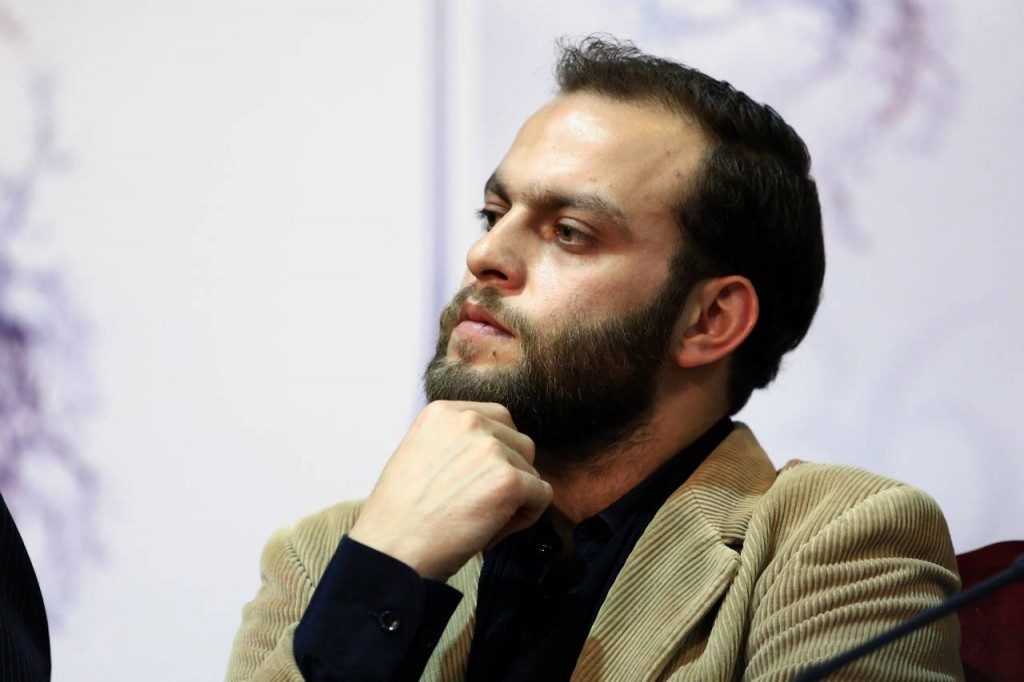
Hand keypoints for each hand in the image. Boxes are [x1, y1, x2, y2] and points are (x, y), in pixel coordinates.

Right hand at [348, 400, 552, 580]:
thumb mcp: (419, 453)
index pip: (498, 420)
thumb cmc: (402, 515)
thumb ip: (455, 441)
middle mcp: (468, 421)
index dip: (493, 456)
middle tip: (477, 505)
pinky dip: (525, 518)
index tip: (469, 482)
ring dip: (516, 497)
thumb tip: (496, 449)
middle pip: (520, 443)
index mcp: (444, 411)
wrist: (391, 550)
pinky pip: (541, 495)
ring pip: (532, 470)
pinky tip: (490, 530)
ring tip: (479, 519)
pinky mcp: (509, 480)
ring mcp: (490, 449)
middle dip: (509, 474)